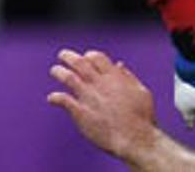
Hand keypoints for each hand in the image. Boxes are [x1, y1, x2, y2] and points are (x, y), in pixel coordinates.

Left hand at [47, 49, 161, 160]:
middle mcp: (99, 84)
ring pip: (68, 77)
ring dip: (59, 71)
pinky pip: (64, 100)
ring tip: (55, 70)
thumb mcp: (141, 92)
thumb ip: (128, 77)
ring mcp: (88, 97)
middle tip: (62, 55)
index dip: (89, 56)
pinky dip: (55, 97)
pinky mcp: (81, 113)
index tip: (85, 59)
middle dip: (68, 56)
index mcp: (114, 77)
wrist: (136, 139)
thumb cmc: (142, 118)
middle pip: (79, 63)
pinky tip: (51, 98)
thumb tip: (119, 64)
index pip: (96, 57)